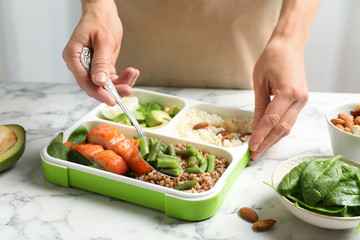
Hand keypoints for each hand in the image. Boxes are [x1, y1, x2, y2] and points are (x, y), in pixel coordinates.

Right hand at [62, 0, 138, 105]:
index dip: (98, 92)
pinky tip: (132, 72)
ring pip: (104, 84)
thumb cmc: (100, 20)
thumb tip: (99, 81)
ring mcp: (90, 66)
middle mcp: (79, 64)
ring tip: (133, 74)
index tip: (111, 100)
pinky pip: (110, 78)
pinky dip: (122, 78)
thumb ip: (101, 62)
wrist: (103, 12)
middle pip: (94, 85)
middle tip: (128, 90)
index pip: (84, 80)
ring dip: (120, 84)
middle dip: (112, 90)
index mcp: (73, 56)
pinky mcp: (100, 67)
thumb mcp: (103, 41)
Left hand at [249, 39, 308, 159]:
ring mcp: (302, 100)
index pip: (272, 120)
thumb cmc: (272, 59)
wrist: (288, 46)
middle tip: (254, 154)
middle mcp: (299, 99)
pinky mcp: (301, 100)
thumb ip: (259, 106)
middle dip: (267, 143)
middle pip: (282, 128)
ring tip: (260, 150)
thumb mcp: (259, 82)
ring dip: (274, 139)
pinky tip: (269, 137)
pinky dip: (279, 130)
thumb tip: (255, 126)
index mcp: (288, 93)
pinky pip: (290, 120)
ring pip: (288, 127)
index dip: (260, 135)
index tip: (251, 147)